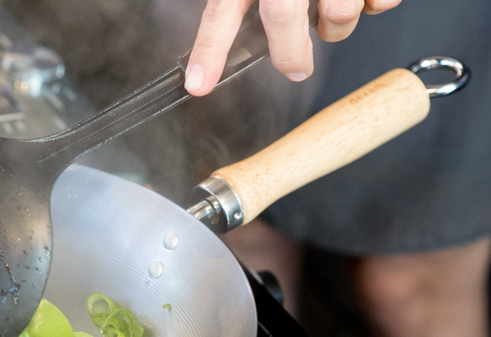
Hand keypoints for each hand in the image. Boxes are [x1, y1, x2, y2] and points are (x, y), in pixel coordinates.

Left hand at [184, 0, 402, 95]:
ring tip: (329, 13)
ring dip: (336, 26)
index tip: (199, 84)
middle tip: (295, 68)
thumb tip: (226, 28)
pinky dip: (375, 4)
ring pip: (339, 14)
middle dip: (290, 53)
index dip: (209, 50)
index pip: (222, 11)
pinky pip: (380, 1)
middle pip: (283, 17)